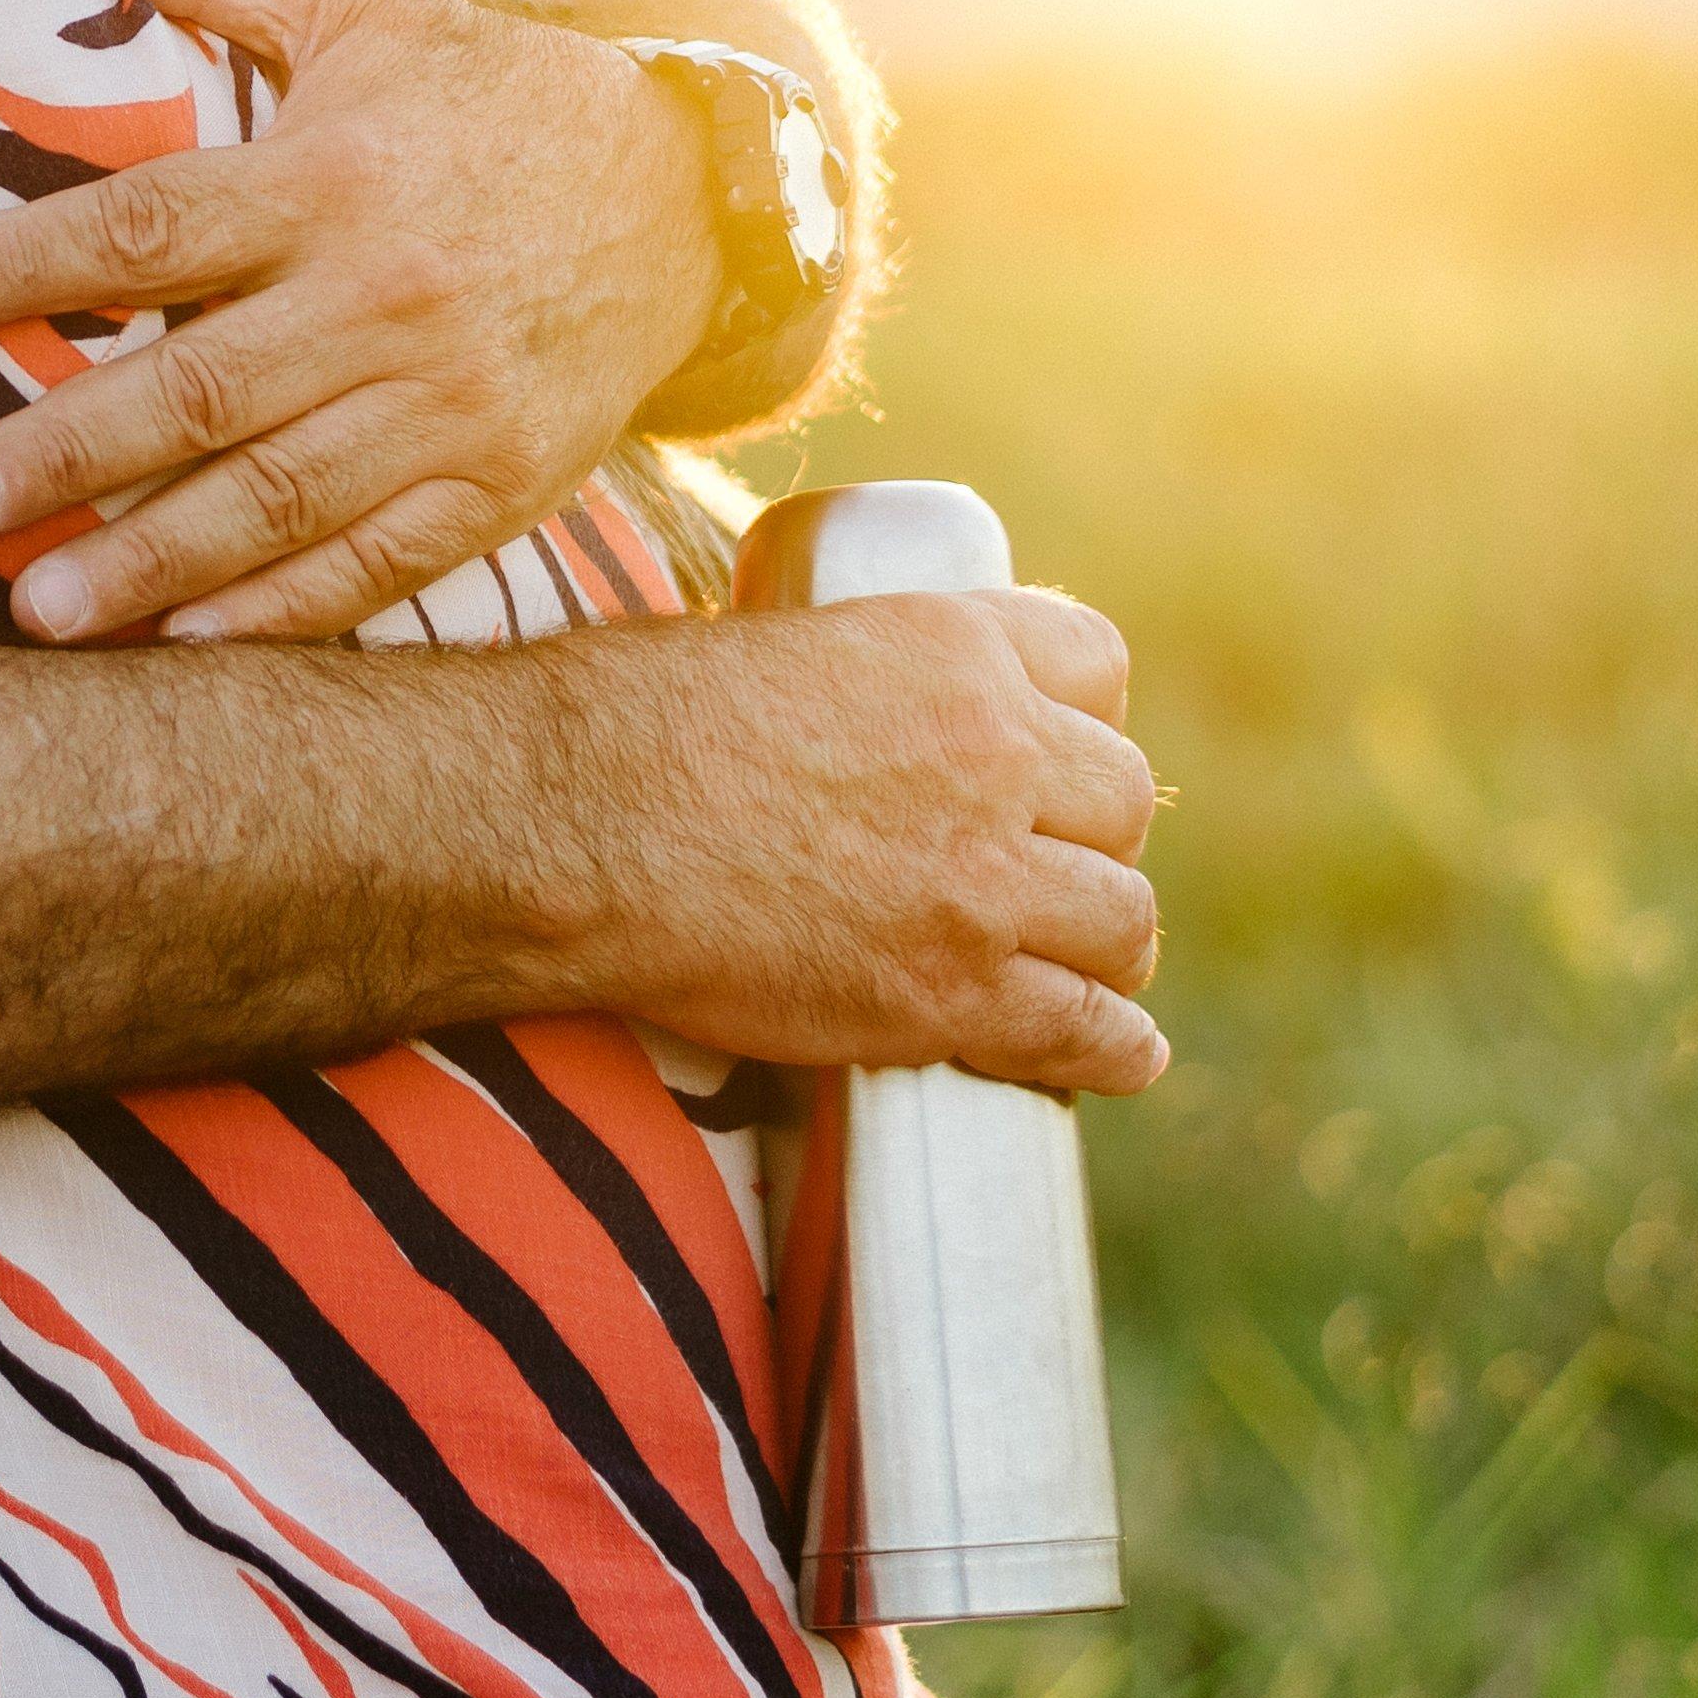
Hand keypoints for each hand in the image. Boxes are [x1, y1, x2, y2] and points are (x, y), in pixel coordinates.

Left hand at [0, 0, 721, 642]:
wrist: (686, 196)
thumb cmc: (488, 96)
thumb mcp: (363, 8)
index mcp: (331, 178)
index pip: (152, 227)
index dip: (29, 260)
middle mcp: (383, 299)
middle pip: (197, 387)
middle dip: (64, 449)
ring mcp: (444, 406)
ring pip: (273, 499)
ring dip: (147, 563)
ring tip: (35, 606)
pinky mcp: (494, 484)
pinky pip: (372, 565)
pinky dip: (277, 612)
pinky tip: (182, 644)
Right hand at [587, 585, 1168, 1093]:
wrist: (575, 824)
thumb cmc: (630, 724)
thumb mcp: (773, 644)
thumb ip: (856, 681)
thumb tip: (856, 723)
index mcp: (952, 647)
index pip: (1095, 662)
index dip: (1081, 715)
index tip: (1056, 754)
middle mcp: (995, 756)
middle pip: (1122, 800)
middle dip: (1094, 838)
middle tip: (1052, 871)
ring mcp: (983, 884)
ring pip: (1122, 920)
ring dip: (1104, 944)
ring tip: (1076, 964)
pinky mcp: (953, 994)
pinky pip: (1087, 1031)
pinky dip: (1112, 1049)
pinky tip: (1117, 1053)